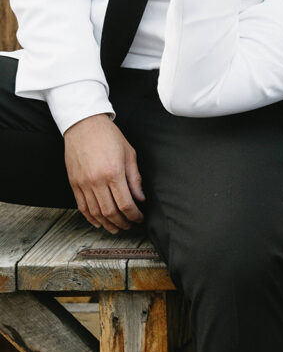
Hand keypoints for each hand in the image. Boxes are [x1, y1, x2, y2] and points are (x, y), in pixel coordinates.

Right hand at [64, 114, 145, 232]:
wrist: (84, 124)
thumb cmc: (108, 136)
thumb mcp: (129, 153)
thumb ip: (135, 178)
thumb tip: (140, 198)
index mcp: (114, 173)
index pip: (126, 204)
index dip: (134, 215)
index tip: (139, 218)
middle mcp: (97, 181)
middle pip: (111, 212)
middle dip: (123, 222)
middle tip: (130, 225)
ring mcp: (83, 183)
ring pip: (96, 213)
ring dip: (107, 224)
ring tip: (116, 227)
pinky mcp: (74, 183)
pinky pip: (82, 207)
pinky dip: (91, 218)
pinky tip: (99, 222)